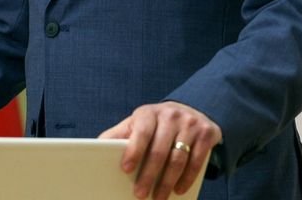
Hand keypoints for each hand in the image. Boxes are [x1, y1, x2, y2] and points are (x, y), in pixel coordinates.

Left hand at [99, 101, 220, 199]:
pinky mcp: (207, 133)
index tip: (125, 170)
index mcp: (149, 113)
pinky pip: (197, 160)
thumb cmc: (156, 123)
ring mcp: (190, 123)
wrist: (191, 109)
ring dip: (168, 181)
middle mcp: (170, 115)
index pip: (141, 132)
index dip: (134, 151)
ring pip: (178, 158)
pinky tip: (179, 190)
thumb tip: (94, 148)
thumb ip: (119, 134)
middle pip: (160, 150)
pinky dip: (188, 178)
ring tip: (159, 197)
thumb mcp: (137, 123)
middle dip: (149, 175)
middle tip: (140, 194)